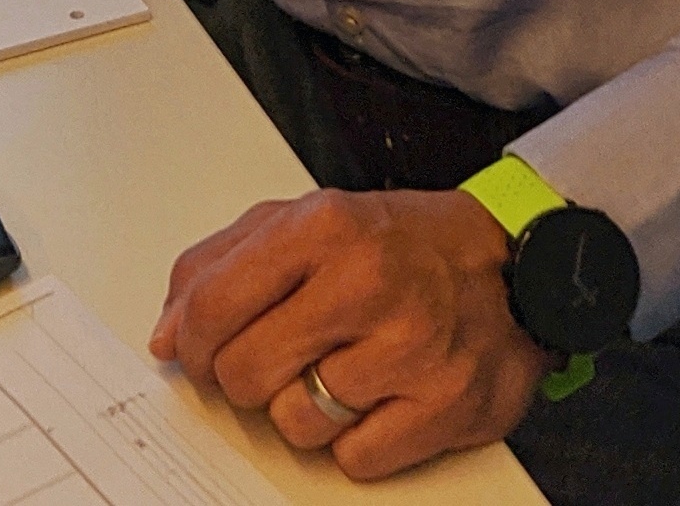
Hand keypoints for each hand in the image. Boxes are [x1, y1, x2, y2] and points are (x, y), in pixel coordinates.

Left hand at [150, 187, 554, 478]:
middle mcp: (366, 283)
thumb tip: (166, 333)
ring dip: (302, 410)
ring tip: (335, 373)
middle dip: (244, 379)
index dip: (190, 343)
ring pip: (295, 422)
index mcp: (323, 227)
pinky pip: (353, 458)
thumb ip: (222, 264)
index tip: (196, 352)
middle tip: (272, 361)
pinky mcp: (443, 406)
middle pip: (244, 373)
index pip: (210, 307)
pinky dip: (355, 441)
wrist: (513, 266)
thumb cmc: (403, 245)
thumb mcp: (308, 220)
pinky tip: (375, 399)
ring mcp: (408, 347)